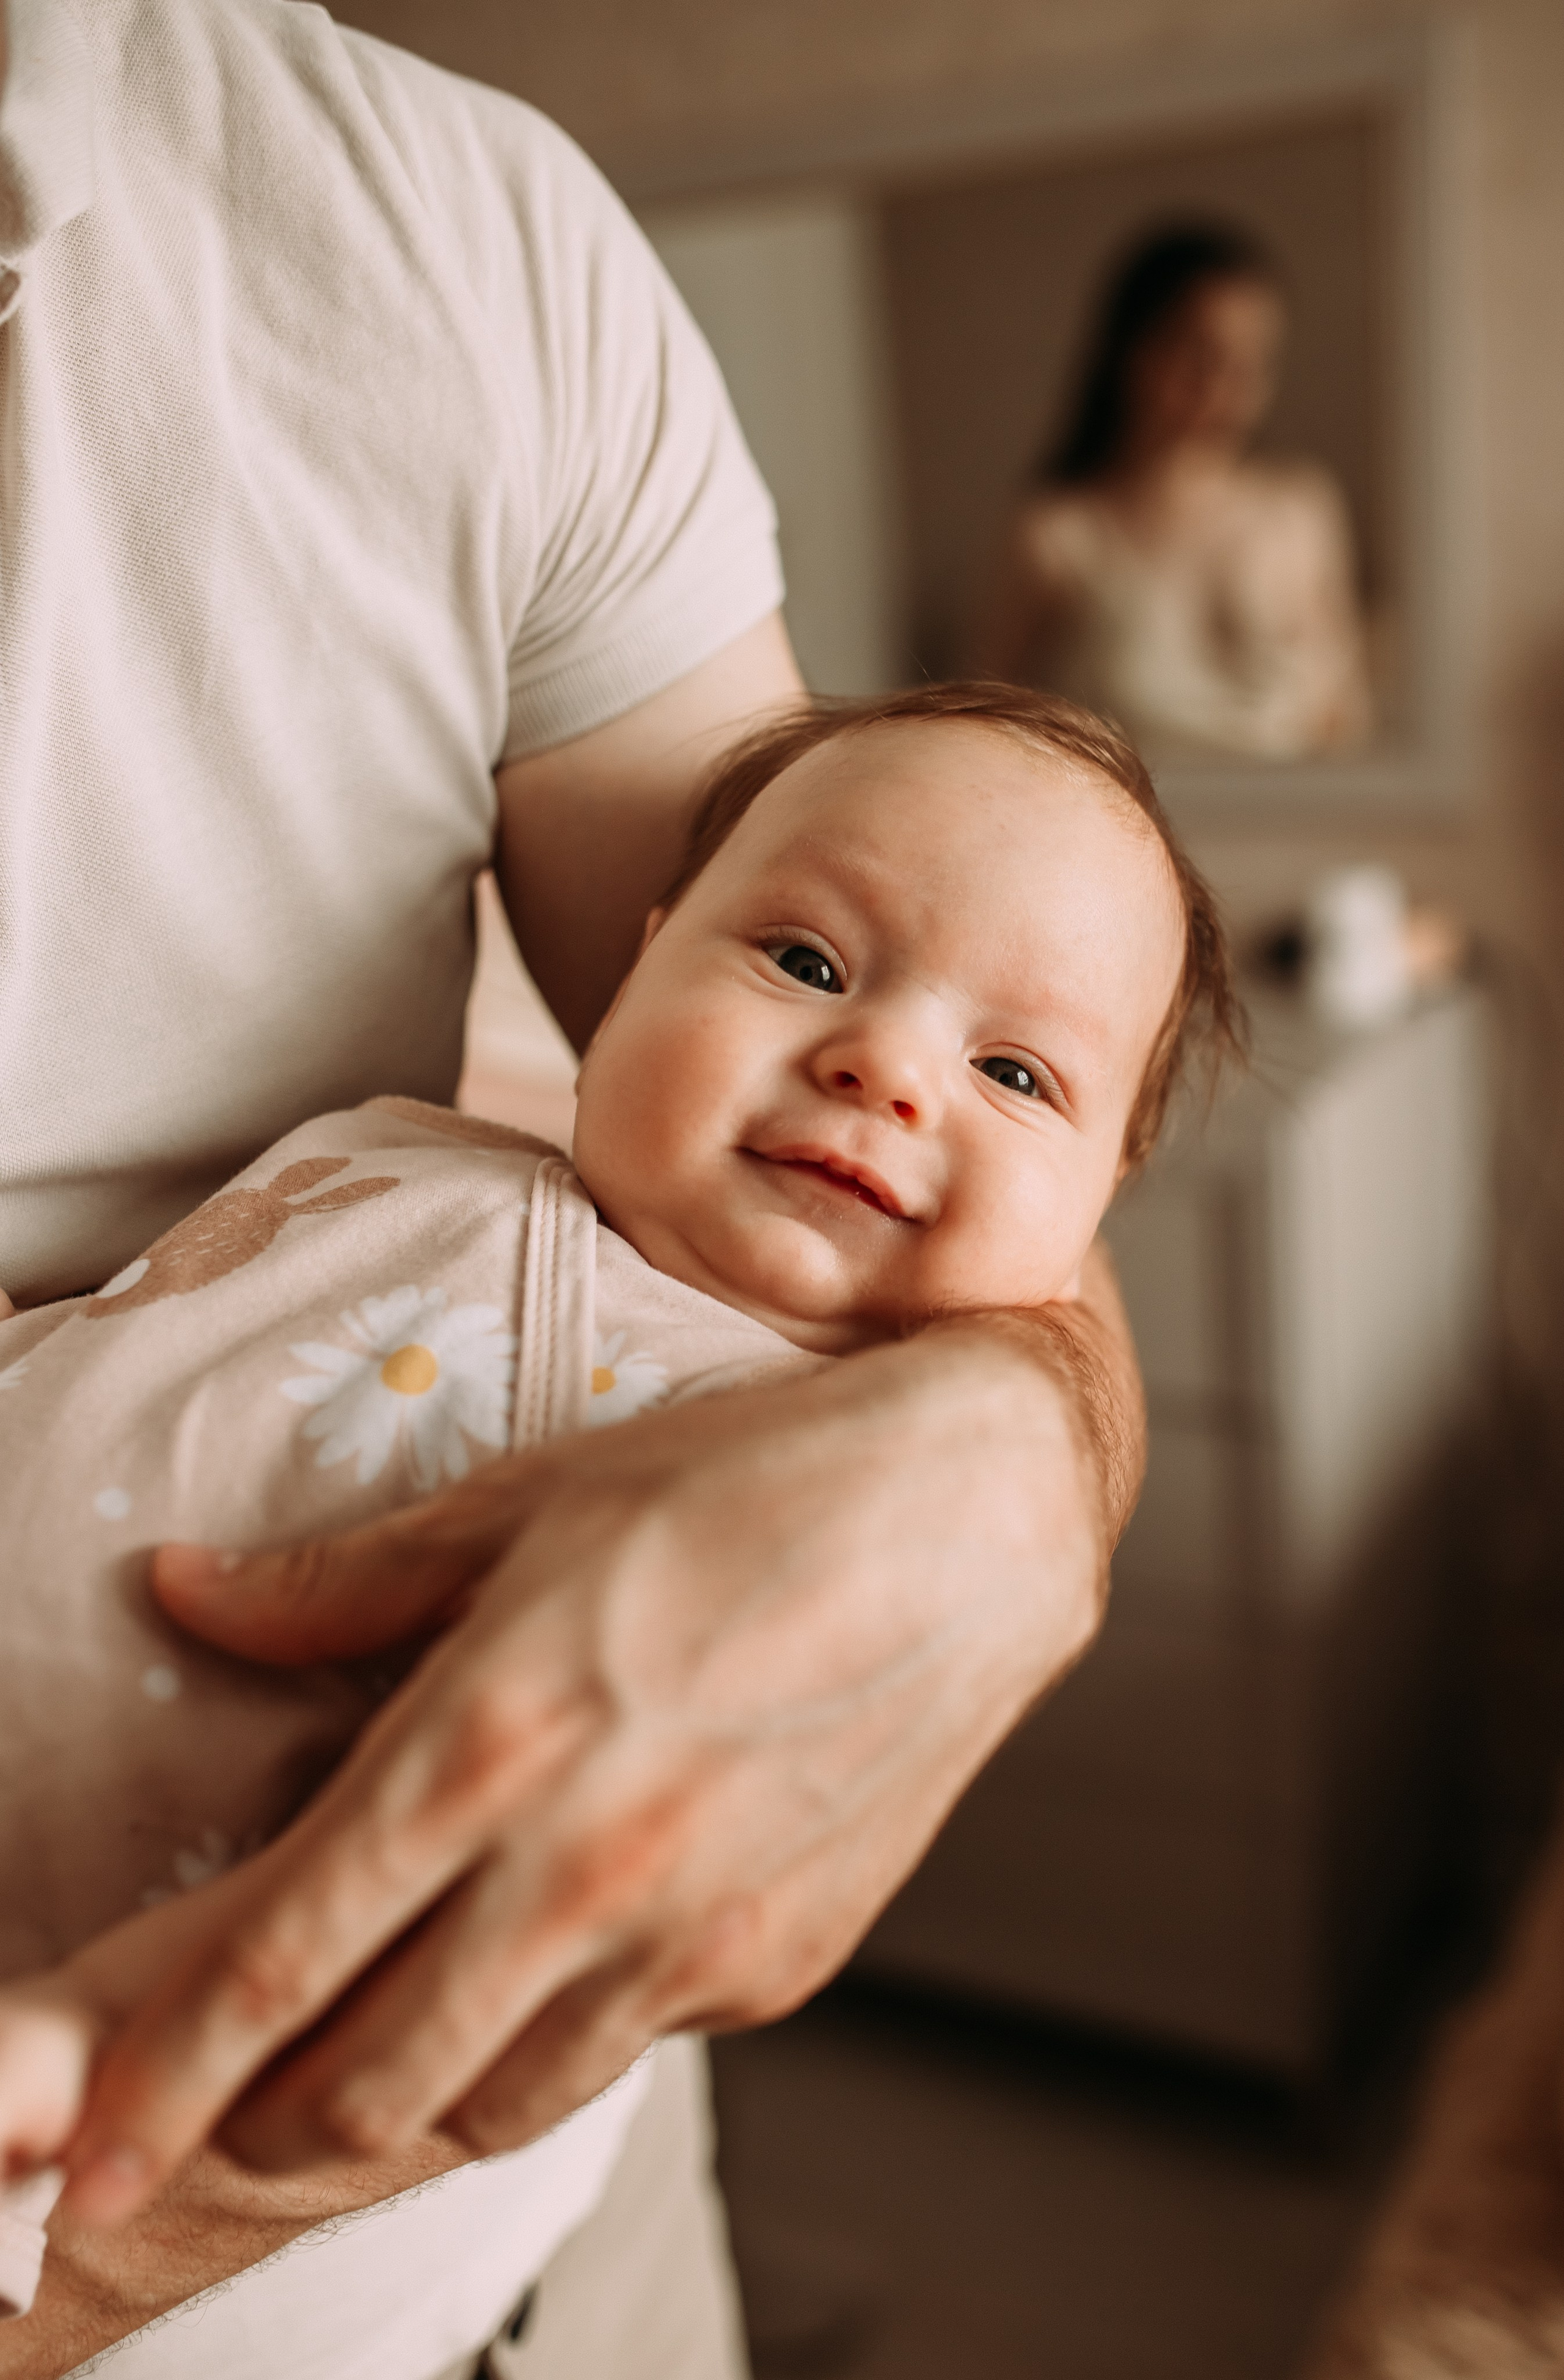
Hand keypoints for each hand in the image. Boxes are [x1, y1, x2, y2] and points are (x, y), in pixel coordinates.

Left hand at [60, 1286, 1136, 2228]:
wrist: (977, 1511)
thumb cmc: (754, 1482)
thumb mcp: (528, 1503)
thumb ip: (341, 1581)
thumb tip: (186, 1591)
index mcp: (491, 1732)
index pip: (280, 1955)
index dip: (166, 2076)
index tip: (98, 2153)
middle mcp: (583, 1861)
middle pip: (366, 2079)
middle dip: (269, 2116)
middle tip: (240, 2088)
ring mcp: (691, 1931)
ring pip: (490, 2103)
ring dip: (410, 2094)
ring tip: (393, 2029)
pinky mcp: (780, 1962)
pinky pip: (625, 2053)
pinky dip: (559, 2039)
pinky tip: (565, 1955)